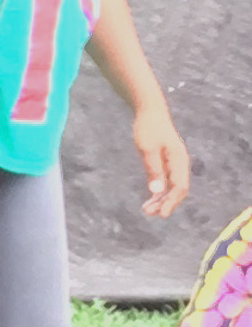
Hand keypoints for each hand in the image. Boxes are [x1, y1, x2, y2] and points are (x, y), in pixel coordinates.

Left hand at [134, 100, 191, 218]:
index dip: (171, 202)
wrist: (150, 112)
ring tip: (147, 209)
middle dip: (166, 203)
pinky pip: (166, 180)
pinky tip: (150, 198)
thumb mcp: (147, 149)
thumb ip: (153, 169)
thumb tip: (157, 191)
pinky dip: (159, 190)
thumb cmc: (148, 129)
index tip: (161, 214)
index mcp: (178, 160)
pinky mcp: (166, 162)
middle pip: (177, 189)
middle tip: (150, 214)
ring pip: (172, 186)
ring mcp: (174, 163)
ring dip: (161, 199)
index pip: (179, 186)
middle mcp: (179, 163)